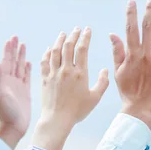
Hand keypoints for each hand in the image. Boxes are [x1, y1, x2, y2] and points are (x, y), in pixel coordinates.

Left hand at [0, 36, 31, 149]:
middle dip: (14, 49)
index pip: (6, 61)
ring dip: (21, 56)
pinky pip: (26, 76)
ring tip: (23, 45)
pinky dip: (27, 68)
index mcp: (4, 80)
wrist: (13, 127)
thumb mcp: (0, 95)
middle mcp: (10, 81)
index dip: (8, 50)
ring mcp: (18, 86)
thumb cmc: (6, 113)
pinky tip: (29, 63)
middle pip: (13, 61)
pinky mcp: (25, 91)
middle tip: (16, 37)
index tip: (11, 39)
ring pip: (19, 67)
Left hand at [34, 27, 108, 149]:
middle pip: (68, 47)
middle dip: (73, 35)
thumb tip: (106, 69)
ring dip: (59, 40)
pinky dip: (47, 53)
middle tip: (76, 29)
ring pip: (55, 51)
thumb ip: (103, 82)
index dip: (85, 37)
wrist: (57, 120)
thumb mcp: (95, 97)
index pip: (82, 49)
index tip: (87, 30)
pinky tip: (49, 49)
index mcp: (80, 73)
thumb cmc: (78, 110)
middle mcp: (66, 70)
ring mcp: (53, 74)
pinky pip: (44, 62)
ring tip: (63, 34)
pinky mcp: (44, 79)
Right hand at [111, 0, 150, 128]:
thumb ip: (117, 52)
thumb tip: (112, 33)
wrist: (141, 110)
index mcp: (132, 55)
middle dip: (150, 11)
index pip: (131, 29)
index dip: (131, 14)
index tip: (132, 1)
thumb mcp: (119, 72)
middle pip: (148, 28)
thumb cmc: (129, 92)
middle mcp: (146, 55)